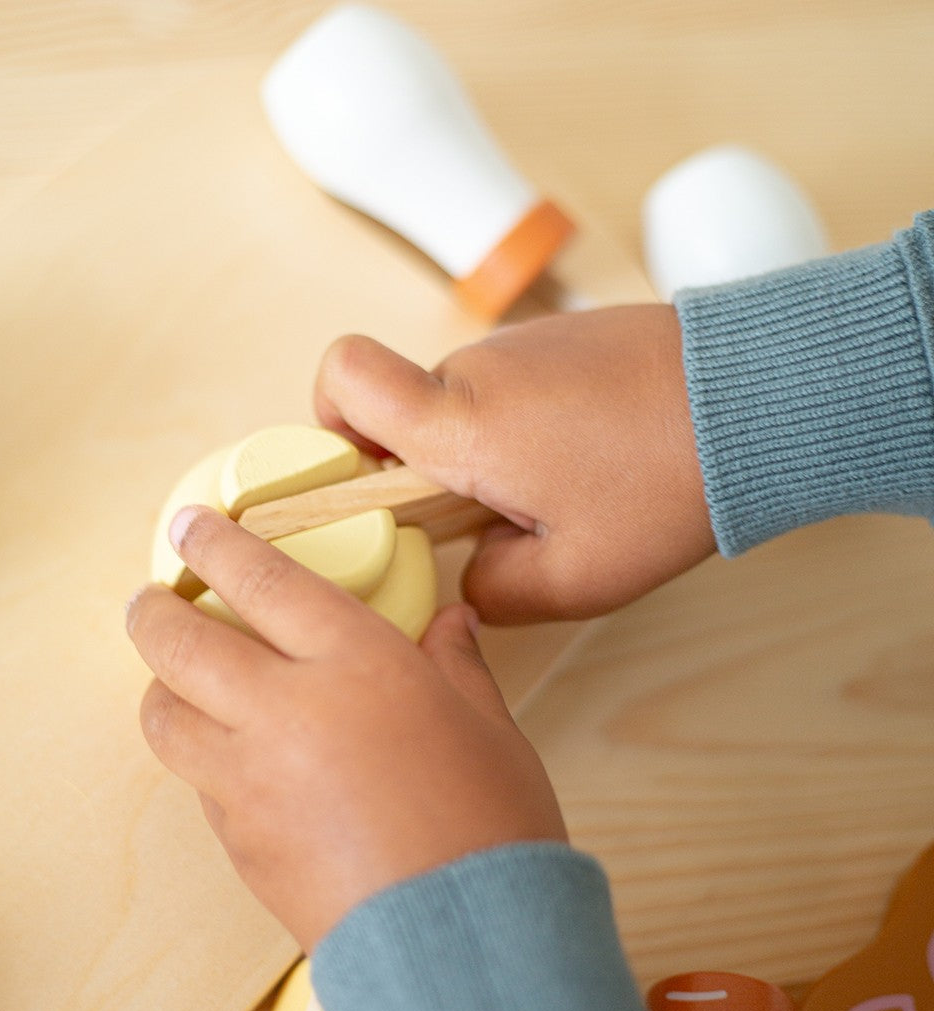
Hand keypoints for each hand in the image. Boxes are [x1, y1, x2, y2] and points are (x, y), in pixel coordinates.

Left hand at [127, 508, 565, 951]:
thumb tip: (449, 625)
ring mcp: (248, 782)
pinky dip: (203, 760)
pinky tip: (238, 763)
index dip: (214, 544)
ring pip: (163, 718)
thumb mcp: (489, 728)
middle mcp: (283, 711)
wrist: (460, 944)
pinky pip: (198, 785)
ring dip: (162, 689)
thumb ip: (456, 666)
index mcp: (355, 662)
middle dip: (152, 612)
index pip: (259, 579)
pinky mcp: (237, 843)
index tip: (190, 527)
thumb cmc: (492, 827)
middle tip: (152, 601)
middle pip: (176, 643)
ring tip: (181, 682)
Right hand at [314, 304, 715, 622]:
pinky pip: (517, 386)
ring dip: (490, 450)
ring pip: (467, 402)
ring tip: (563, 492)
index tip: (365, 474)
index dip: (331, 422)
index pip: (343, 377)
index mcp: (461, 423)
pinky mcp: (566, 336)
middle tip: (493, 515)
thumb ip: (493, 591)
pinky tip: (592, 460)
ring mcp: (525, 343)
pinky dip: (533, 426)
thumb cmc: (668, 486)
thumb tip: (469, 575)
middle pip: (406, 408)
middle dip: (430, 466)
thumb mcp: (576, 579)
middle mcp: (480, 367)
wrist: (762, 399)